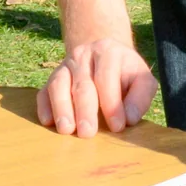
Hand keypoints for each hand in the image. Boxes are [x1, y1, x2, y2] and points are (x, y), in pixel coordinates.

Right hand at [37, 38, 156, 136]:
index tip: (117, 127)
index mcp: (108, 52)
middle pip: (82, 84)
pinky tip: (48, 122)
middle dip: (85, 110)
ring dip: (61, 108)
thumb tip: (129, 118)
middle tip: (87, 133)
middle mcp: (83, 54)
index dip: (112, 104)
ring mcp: (65, 65)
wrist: (104, 56)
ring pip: (58, 84)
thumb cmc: (125, 75)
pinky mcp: (52, 77)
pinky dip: (44, 106)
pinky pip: (44, 90)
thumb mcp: (141, 80)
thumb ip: (140, 97)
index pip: (107, 78)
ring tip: (66, 130)